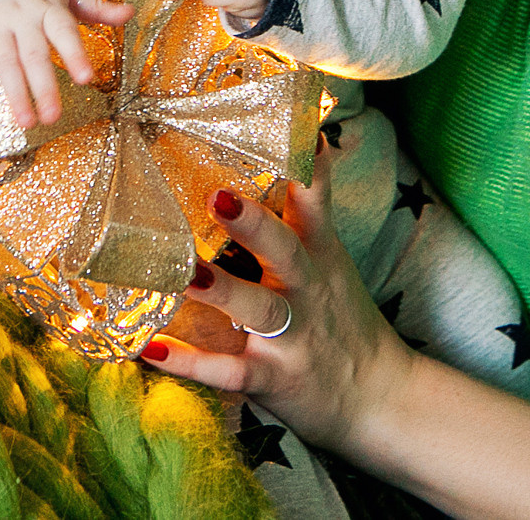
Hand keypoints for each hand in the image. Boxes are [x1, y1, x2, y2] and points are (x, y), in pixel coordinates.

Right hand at [0, 0, 133, 128]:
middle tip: (52, 117)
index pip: (64, 32)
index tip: (87, 79)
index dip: (75, 54)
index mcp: (48, 7)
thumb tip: (130, 12)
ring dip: (13, 92)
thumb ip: (97, 8)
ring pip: (3, 60)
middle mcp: (21, 16)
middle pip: (33, 54)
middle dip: (43, 86)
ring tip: (25, 122)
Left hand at [136, 141, 417, 461]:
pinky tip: (150, 349)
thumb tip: (302, 134)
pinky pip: (229, 371)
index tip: (295, 131)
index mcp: (320, 256)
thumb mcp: (333, 259)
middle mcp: (307, 291)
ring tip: (185, 274)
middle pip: (285, 250)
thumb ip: (309, 208)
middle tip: (218, 195)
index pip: (316, 202)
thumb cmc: (341, 316)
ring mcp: (291, 337)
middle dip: (254, 225)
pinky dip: (189, 363)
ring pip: (258, 310)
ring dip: (221, 291)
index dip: (307, 167)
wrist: (379, 397)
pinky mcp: (271, 379)